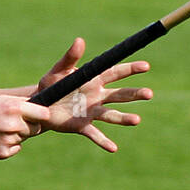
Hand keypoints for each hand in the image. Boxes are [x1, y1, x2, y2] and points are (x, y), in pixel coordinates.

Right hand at [0, 95, 51, 158]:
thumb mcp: (0, 100)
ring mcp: (8, 140)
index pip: (44, 114)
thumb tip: (43, 112)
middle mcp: (13, 124)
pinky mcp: (2, 153)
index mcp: (14, 107)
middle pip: (35, 128)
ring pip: (24, 138)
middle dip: (28, 125)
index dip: (41, 115)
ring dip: (16, 135)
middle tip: (10, 122)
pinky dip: (8, 145)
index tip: (37, 116)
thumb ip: (21, 104)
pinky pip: (16, 148)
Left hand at [34, 38, 152, 151]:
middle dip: (134, 94)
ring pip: (111, 115)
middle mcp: (97, 96)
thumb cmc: (51, 84)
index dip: (131, 69)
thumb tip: (79, 40)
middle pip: (120, 95)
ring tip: (137, 120)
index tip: (146, 66)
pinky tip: (113, 148)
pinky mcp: (82, 125)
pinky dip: (103, 141)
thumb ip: (69, 57)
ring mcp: (91, 112)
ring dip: (124, 118)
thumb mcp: (58, 70)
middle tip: (149, 94)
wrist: (39, 105)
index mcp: (93, 80)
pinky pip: (94, 134)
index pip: (115, 72)